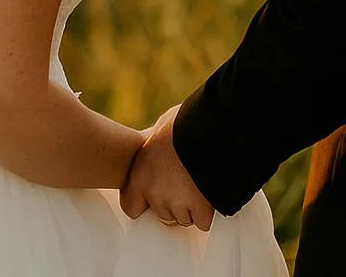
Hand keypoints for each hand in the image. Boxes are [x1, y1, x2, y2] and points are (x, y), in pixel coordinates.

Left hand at [119, 104, 214, 231]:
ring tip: (199, 184)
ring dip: (192, 208)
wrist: (213, 128)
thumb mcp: (162, 128)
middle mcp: (154, 193)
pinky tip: (211, 193)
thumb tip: (155, 140)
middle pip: (163, 214)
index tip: (156, 194)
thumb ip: (154, 145)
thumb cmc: (186, 122)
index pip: (131, 207)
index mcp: (140, 174)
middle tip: (185, 184)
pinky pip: (202, 222)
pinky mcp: (200, 210)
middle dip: (174, 204)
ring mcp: (177, 204)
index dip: (145, 203)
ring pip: (184, 219)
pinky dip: (208, 212)